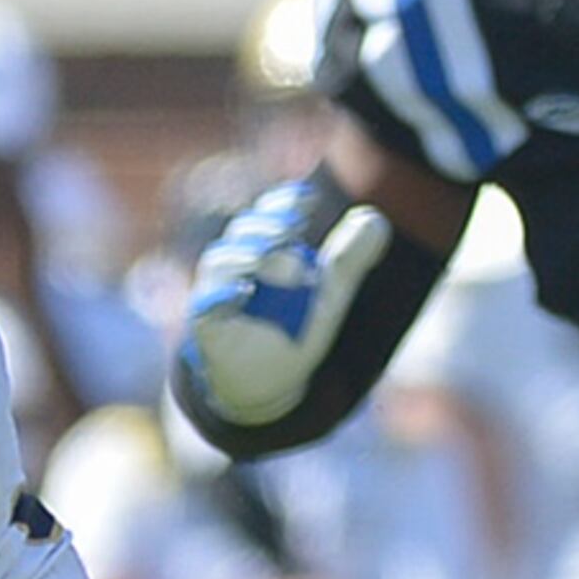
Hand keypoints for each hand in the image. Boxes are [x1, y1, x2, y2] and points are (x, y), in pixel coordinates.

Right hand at [179, 175, 391, 426]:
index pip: (270, 214)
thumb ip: (350, 257)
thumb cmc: (295, 328)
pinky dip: (221, 295)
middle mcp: (235, 262)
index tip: (308, 199)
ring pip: (220, 261)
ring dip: (244, 254)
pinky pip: (205, 303)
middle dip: (268, 226)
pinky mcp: (204, 321)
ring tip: (267, 255)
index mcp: (263, 247)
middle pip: (245, 232)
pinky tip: (243, 291)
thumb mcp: (330, 293)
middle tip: (293, 228)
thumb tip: (374, 218)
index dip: (285, 202)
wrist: (272, 379)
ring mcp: (216, 290)